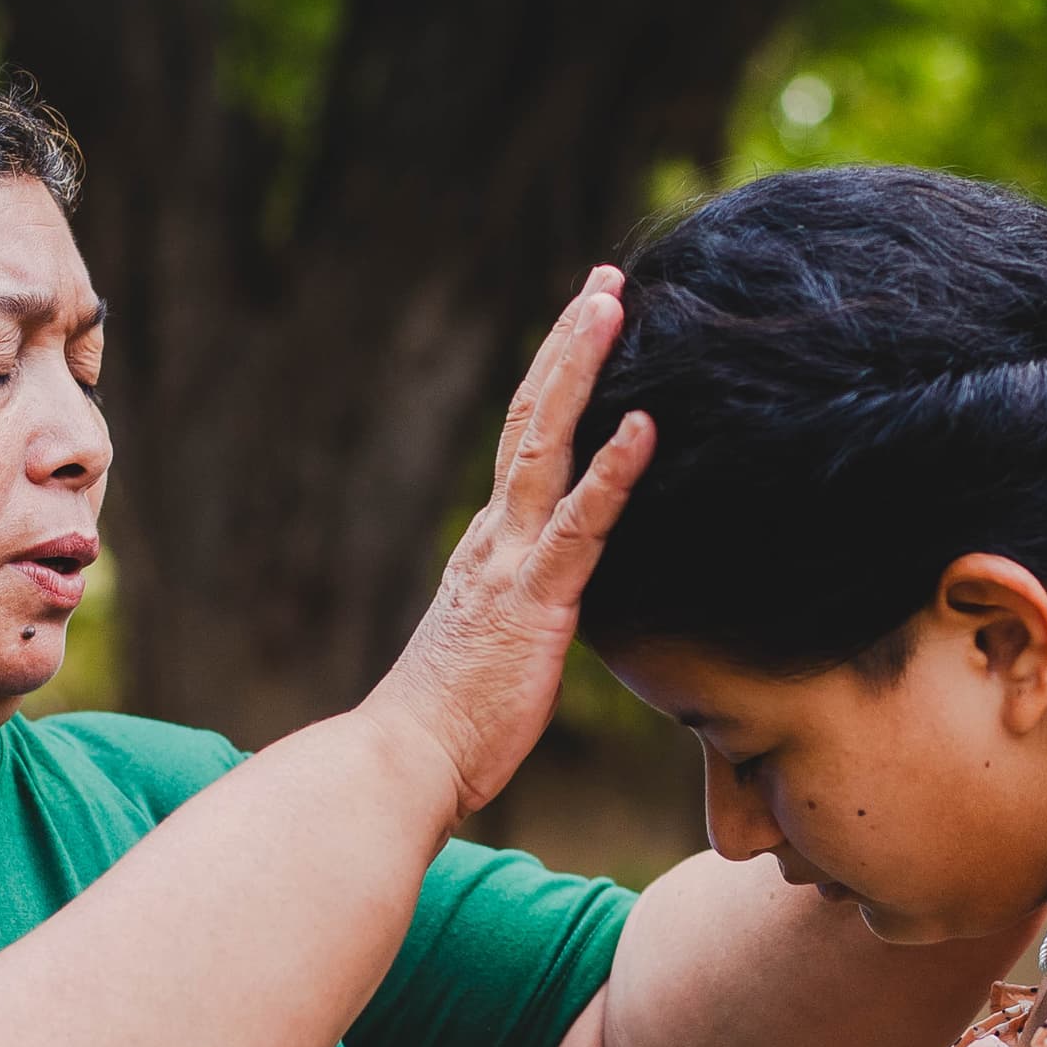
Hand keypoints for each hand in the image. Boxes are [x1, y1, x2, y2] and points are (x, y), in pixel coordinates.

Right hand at [364, 267, 654, 818]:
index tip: (585, 328)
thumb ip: (518, 615)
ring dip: (582, 370)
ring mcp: (510, 564)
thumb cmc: (447, 729)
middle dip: (570, 345)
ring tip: (615, 306)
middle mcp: (494, 539)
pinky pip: (581, 527)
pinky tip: (645, 425)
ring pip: (548, 445)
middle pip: (532, 419)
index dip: (555, 382)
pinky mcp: (534, 603)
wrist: (401, 764)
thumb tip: (545, 611)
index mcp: (488, 549)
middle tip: (604, 282)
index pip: (524, 446)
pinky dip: (613, 472)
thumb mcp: (491, 652)